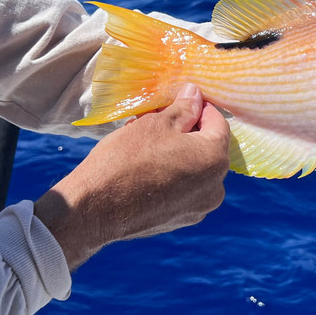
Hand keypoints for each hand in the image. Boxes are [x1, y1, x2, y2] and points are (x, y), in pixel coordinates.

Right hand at [35, 83, 229, 270]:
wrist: (97, 209)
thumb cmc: (127, 159)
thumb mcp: (156, 123)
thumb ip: (184, 108)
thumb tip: (196, 95)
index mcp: (214, 158)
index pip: (218, 123)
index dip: (199, 108)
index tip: (180, 102)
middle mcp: (215, 186)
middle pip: (206, 148)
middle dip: (186, 131)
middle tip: (158, 121)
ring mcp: (200, 207)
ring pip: (195, 169)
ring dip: (178, 153)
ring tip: (147, 143)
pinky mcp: (182, 219)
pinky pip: (184, 189)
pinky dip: (172, 175)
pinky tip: (146, 168)